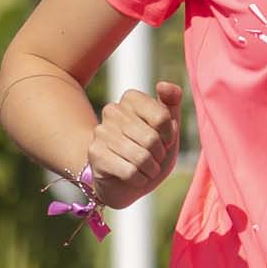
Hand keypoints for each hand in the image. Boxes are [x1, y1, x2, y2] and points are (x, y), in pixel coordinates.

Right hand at [83, 81, 184, 209]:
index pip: (162, 116)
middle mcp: (112, 110)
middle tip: (153, 158)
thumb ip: (172, 105)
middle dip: (158, 155)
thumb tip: (163, 84)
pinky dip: (138, 179)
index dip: (169, 135)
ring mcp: (101, 131)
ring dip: (150, 169)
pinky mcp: (95, 153)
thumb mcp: (168, 130)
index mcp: (131, 99)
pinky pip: (129, 171)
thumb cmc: (150, 153)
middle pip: (151, 138)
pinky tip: (133, 177)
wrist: (126, 183)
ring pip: (141, 157)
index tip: (165, 141)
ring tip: (144, 169)